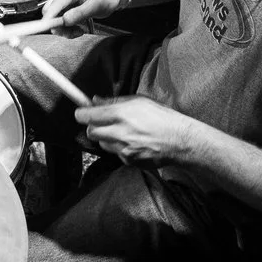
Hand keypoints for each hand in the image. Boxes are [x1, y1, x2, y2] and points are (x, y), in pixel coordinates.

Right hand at [42, 0, 123, 28]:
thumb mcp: (99, 3)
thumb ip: (81, 12)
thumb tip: (65, 20)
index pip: (55, 4)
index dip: (48, 17)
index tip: (43, 29)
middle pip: (50, 12)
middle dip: (59, 26)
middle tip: (75, 31)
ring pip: (54, 19)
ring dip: (65, 29)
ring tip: (79, 31)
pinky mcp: (66, 6)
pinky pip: (60, 20)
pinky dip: (67, 28)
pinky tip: (78, 28)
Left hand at [73, 95, 201, 169]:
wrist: (179, 141)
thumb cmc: (162, 117)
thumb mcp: (139, 101)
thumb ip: (114, 101)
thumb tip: (94, 100)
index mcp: (121, 114)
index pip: (87, 116)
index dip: (82, 114)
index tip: (82, 113)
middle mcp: (119, 132)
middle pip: (90, 132)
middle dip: (94, 127)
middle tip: (104, 123)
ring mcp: (123, 149)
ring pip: (103, 144)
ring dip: (108, 138)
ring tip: (125, 133)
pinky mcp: (128, 161)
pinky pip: (116, 154)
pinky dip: (121, 148)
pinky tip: (135, 143)